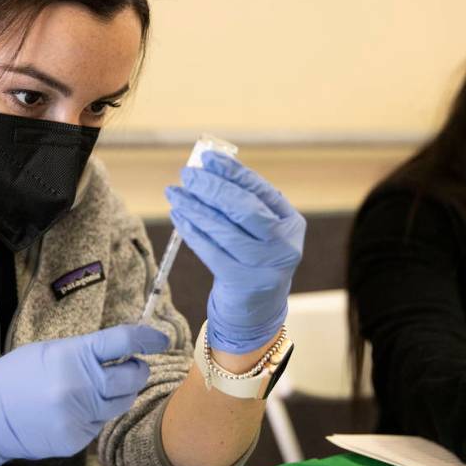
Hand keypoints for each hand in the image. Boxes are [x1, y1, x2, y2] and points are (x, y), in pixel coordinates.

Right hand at [0, 324, 169, 465]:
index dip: (147, 339)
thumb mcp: (50, 351)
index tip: (161, 340)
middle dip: (137, 370)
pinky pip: (99, 424)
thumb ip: (86, 352)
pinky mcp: (76, 439)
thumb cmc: (16, 376)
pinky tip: (74, 409)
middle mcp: (81, 386)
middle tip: (131, 365)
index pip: (123, 342)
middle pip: (132, 377)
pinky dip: (95, 415)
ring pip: (121, 404)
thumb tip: (121, 351)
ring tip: (101, 387)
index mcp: (73, 355)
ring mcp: (79, 415)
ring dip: (119, 393)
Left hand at [166, 150, 304, 354]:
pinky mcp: (242, 282)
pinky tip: (179, 217)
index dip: (233, 172)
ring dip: (195, 208)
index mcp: (291, 222)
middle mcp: (284, 244)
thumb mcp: (260, 229)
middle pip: (244, 209)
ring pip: (224, 230)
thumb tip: (207, 167)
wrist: (257, 308)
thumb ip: (242, 201)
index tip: (208, 158)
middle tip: (186, 174)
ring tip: (175, 193)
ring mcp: (265, 266)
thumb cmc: (253, 257)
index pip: (260, 190)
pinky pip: (211, 251)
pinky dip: (192, 232)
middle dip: (211, 188)